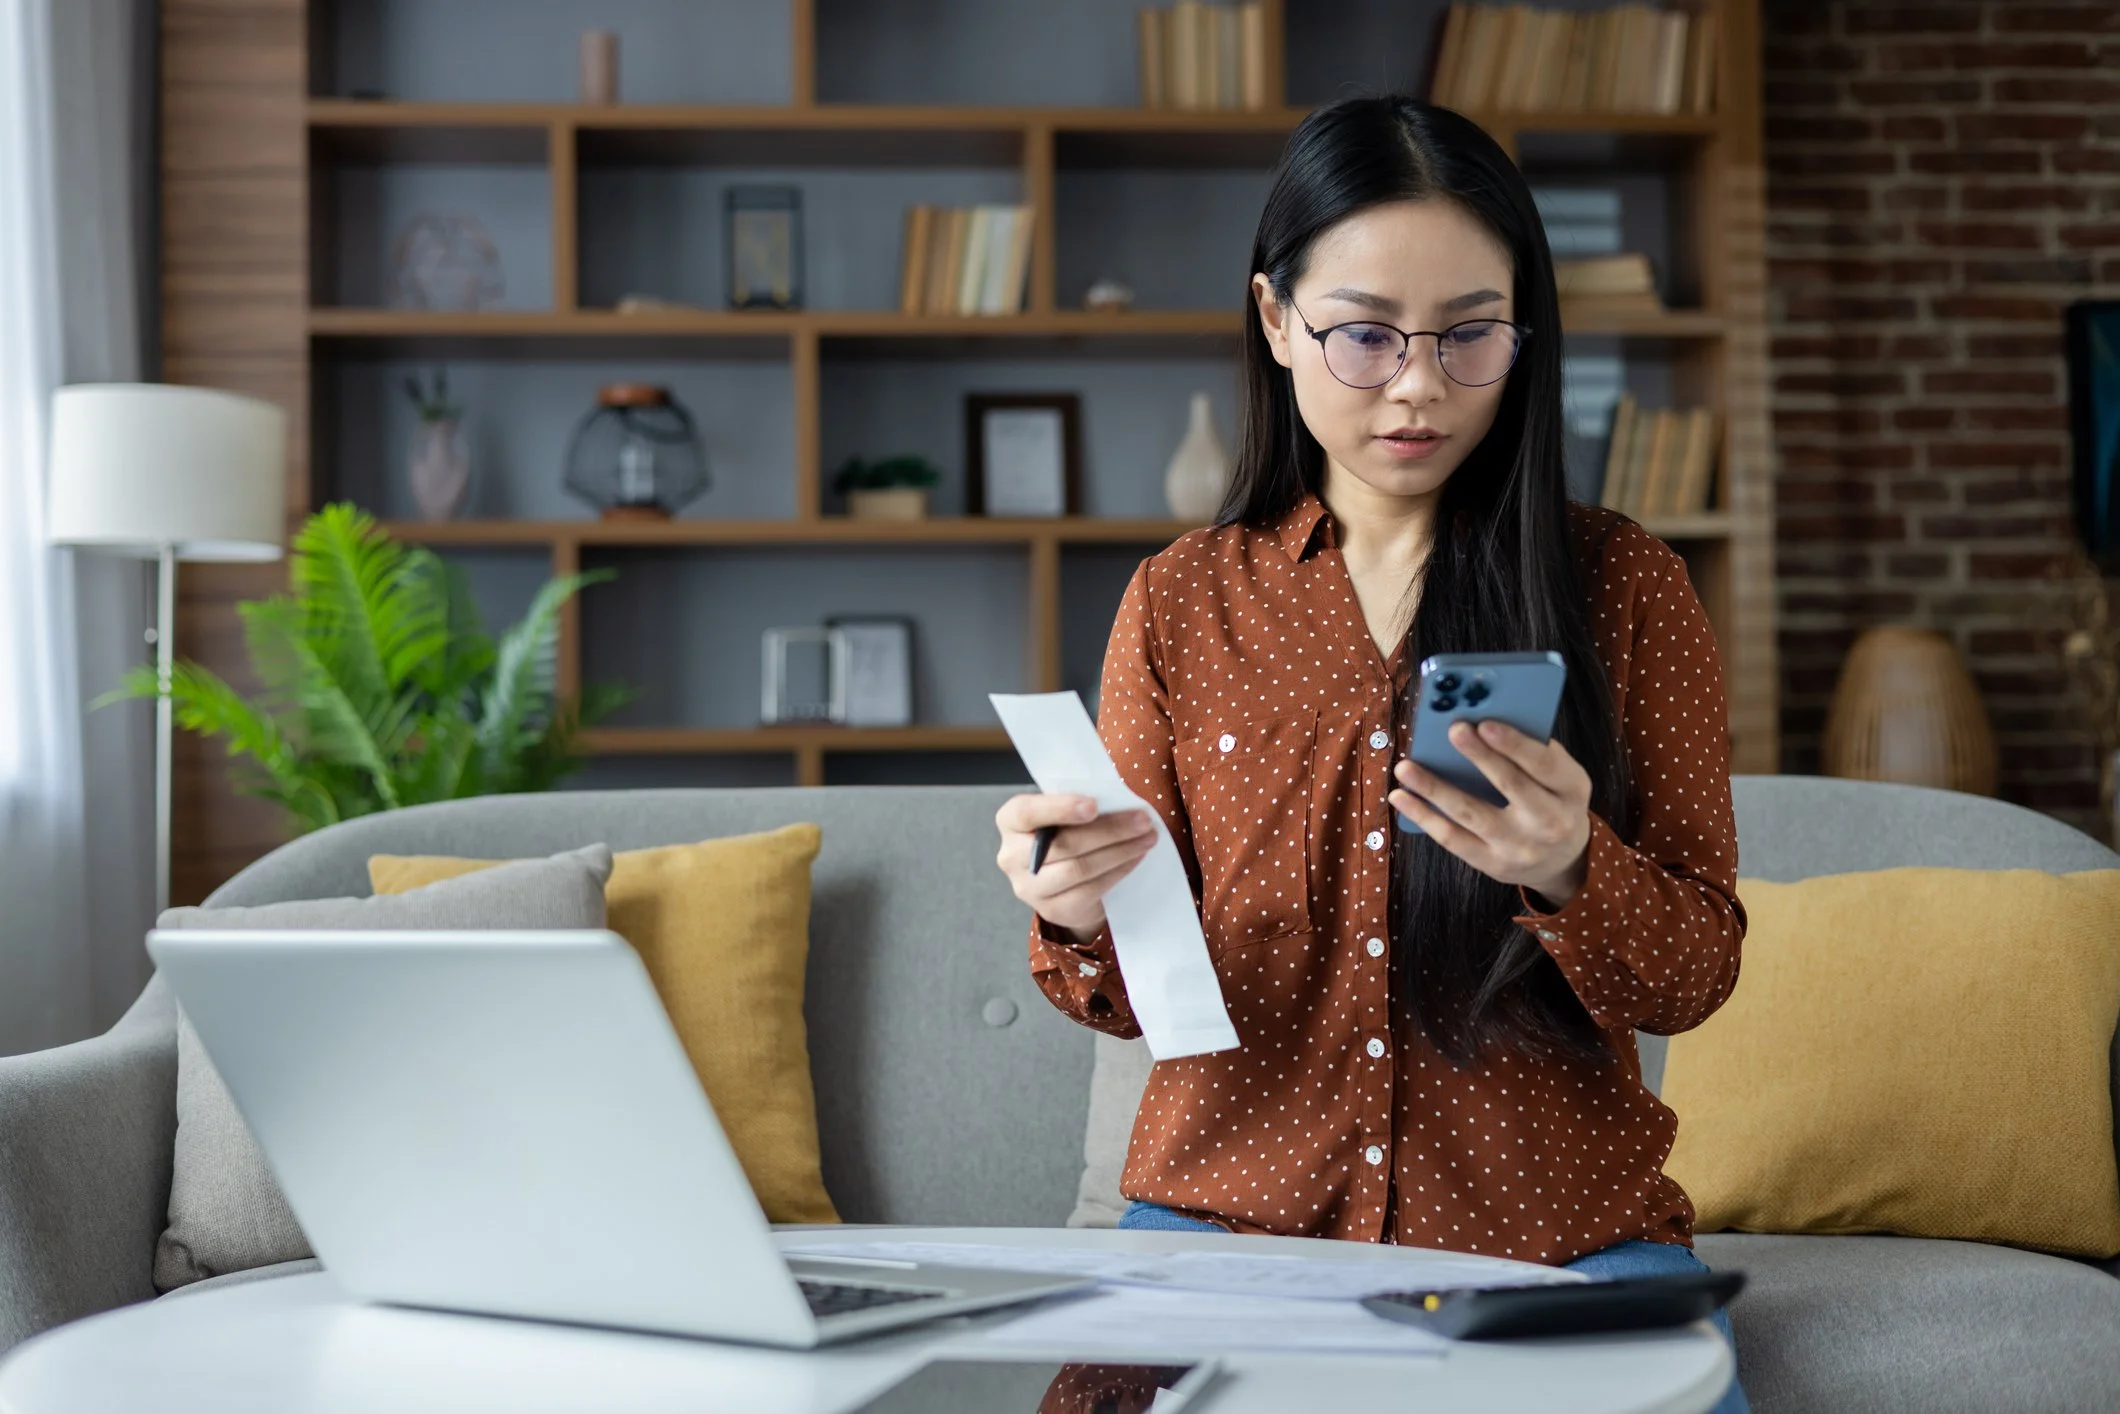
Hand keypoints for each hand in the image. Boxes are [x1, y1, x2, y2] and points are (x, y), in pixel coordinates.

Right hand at [995, 793, 1157, 942]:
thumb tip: (1118, 801)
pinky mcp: (1051, 909)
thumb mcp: (1064, 813)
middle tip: (1143, 820)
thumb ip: (1078, 805)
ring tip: (1147, 838)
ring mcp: (1028, 887)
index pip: (1026, 812)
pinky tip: (1135, 858)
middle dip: (1109, 830)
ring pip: (1079, 868)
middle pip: (1063, 843)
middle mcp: (1010, 856)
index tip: (1094, 805)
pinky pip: (1090, 890)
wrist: (1064, 881)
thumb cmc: (1066, 832)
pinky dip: (1118, 871)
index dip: (1059, 808)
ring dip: (1120, 852)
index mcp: (1010, 821)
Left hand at [1388, 719, 1592, 908]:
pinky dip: (1424, 817)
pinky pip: (1453, 840)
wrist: (1563, 861)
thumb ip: (1534, 750)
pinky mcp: (1493, 864)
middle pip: (1511, 785)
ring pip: (1472, 814)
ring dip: (1435, 789)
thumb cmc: (1554, 801)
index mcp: (1571, 789)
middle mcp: (1550, 821)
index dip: (1515, 744)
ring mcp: (1520, 847)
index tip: (1485, 723)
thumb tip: (1483, 720)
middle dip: (1479, 756)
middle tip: (1452, 730)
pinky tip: (1401, 797)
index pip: (1544, 764)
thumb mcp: (1561, 776)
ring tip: (1406, 767)